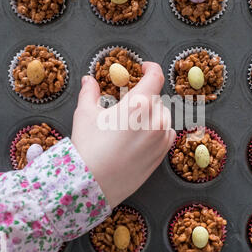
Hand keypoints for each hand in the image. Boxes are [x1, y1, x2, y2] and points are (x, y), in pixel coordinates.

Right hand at [71, 62, 175, 207]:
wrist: (92, 184)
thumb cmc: (88, 147)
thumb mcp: (85, 115)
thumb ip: (90, 92)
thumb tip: (89, 80)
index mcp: (139, 104)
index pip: (155, 76)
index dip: (150, 68)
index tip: (143, 68)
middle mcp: (155, 119)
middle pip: (156, 98)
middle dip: (143, 96)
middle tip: (127, 103)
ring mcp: (161, 138)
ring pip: (163, 116)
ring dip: (152, 113)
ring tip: (132, 122)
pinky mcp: (162, 154)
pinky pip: (166, 134)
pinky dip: (157, 130)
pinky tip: (140, 136)